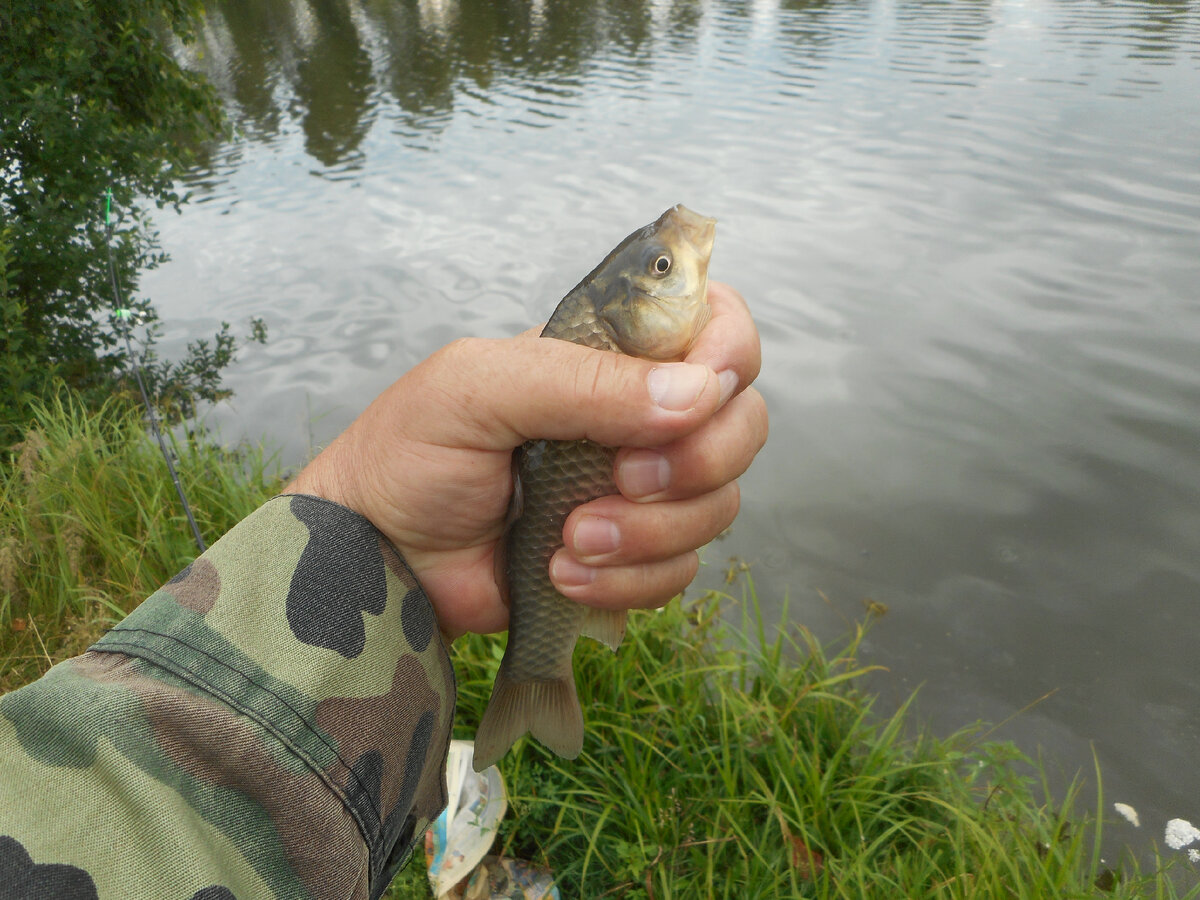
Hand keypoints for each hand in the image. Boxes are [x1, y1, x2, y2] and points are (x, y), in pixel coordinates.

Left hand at [283, 282, 767, 638]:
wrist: (377, 558)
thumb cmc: (409, 455)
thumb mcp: (479, 389)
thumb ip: (584, 380)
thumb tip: (697, 392)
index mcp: (606, 355)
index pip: (716, 325)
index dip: (729, 355)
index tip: (697, 393)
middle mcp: (635, 416)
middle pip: (742, 421)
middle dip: (697, 461)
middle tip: (622, 479)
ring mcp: (637, 490)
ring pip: (718, 505)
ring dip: (650, 532)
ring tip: (568, 540)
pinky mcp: (629, 557)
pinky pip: (680, 570)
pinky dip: (629, 581)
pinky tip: (563, 574)